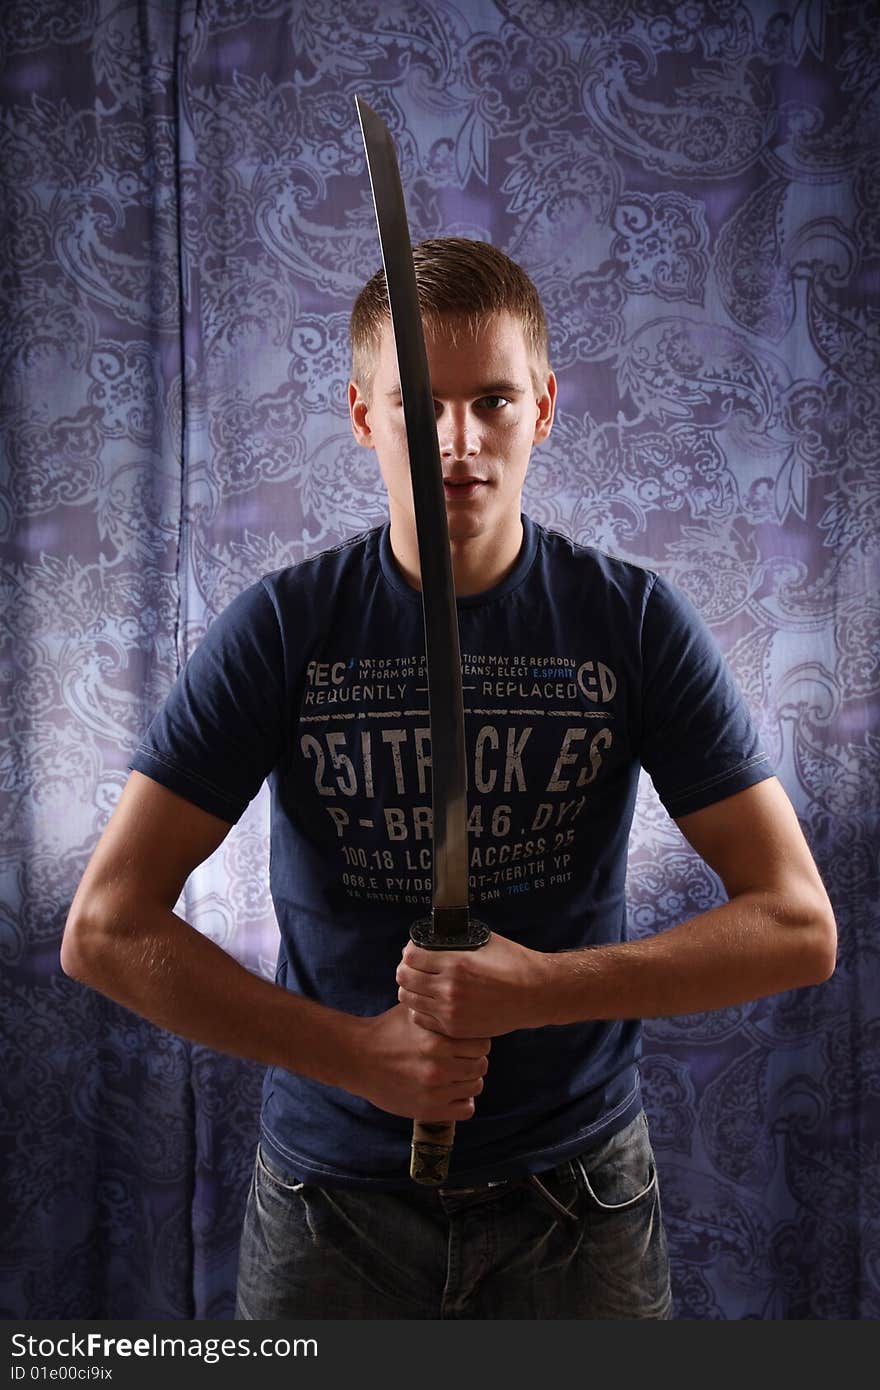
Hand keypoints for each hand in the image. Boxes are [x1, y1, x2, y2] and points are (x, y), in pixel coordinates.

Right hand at [349, 1004, 490, 1121]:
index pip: (482, 1043)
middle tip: (462, 1057)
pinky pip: (466, 1109)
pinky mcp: (429, 1110)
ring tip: (456, 1073)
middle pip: (481, 1064)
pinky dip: (463, 1100)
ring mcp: (434, 1091)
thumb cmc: (387, 1031)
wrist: (358, 1059)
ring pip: (476, 1086)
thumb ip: (435, 1002)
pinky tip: (451, 1091)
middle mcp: (438, 1067)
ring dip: (468, 1079)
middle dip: (474, 1059)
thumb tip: (455, 986)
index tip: (466, 1040)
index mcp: (437, 1041)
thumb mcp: (411, 1010)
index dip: (476, 1040)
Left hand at [396, 930, 552, 1037]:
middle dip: (406, 969)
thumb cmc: (512, 964)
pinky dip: (420, 1008)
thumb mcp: (482, 942)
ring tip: (420, 985)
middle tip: (414, 968)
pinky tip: (429, 1002)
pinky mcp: (454, 1028)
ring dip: (411, 989)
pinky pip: (421, 1018)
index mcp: (455, 963)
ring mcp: (450, 1011)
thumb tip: (430, 941)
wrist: (534, 994)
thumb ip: (454, 943)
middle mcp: (449, 988)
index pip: (410, 956)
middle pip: (404, 978)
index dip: (410, 951)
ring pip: (408, 999)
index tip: (415, 951)